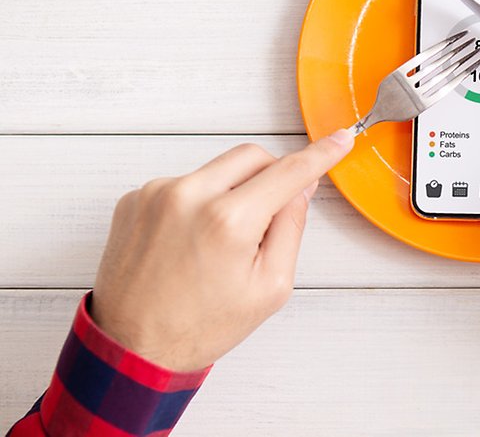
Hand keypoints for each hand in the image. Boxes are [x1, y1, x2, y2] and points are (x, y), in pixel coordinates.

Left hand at [90, 130, 354, 370]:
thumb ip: (291, 229)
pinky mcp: (135, 199)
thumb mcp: (269, 288)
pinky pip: (184, 184)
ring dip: (230, 193)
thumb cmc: (199, 326)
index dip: (320, 154)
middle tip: (270, 214)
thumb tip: (300, 189)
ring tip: (216, 245)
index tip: (339, 140)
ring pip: (216, 170)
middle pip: (252, 156)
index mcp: (229, 221)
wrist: (131, 348)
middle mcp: (189, 196)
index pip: (288, 172)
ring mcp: (156, 194)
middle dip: (271, 175)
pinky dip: (197, 204)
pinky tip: (189, 243)